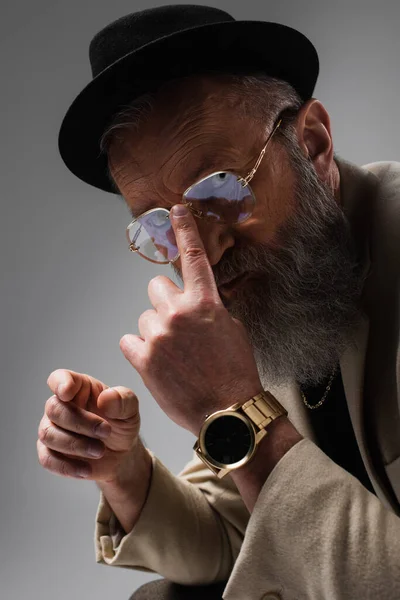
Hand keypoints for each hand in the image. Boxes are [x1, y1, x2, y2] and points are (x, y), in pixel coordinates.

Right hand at [37, 369, 140, 481]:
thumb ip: (123, 400)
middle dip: (80, 423)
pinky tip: (86, 470)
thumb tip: (105, 400)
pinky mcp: (50, 453)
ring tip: (100, 450)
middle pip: (54, 409)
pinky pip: (47, 459)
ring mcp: (52, 429)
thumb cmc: (122, 425)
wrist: (122, 455)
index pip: (59, 379)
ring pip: (48, 434)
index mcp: (80, 389)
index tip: (68, 393)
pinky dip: (67, 466)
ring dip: (75, 445)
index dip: (60, 383)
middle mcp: (61, 406)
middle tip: (106, 432)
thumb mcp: (131, 411)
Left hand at [119, 204, 262, 436]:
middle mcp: (179, 313)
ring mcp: (158, 336)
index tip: (175, 210)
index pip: (193, 256)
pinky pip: (129, 341)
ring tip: (173, 354)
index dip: (184, 229)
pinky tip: (157, 363)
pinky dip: (140, 350)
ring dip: (155, 330)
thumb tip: (194, 301)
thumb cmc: (235, 372)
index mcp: (205, 303)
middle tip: (177, 325)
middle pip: (156, 287)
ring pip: (143, 317)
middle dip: (164, 301)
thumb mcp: (232, 330)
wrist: (227, 412)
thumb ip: (209, 309)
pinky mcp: (143, 359)